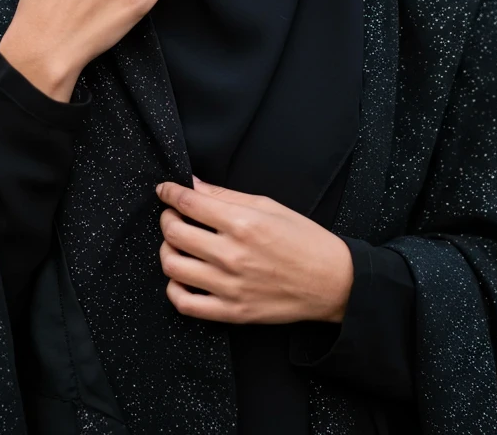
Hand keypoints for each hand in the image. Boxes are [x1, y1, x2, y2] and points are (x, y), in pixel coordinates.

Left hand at [155, 177, 353, 324]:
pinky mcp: (232, 312)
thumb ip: (226, 195)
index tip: (165, 190)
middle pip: (174, 233)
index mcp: (243, 223)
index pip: (189, 202)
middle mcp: (232, 255)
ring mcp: (230, 286)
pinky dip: (174, 288)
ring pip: (173, 266)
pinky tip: (182, 276)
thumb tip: (193, 184)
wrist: (331, 282)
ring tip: (177, 244)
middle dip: (166, 218)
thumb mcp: (268, 205)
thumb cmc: (303, 239)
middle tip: (172, 214)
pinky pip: (185, 304)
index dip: (170, 192)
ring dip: (167, 250)